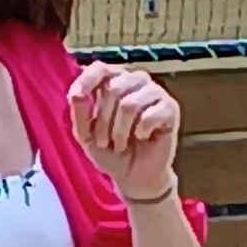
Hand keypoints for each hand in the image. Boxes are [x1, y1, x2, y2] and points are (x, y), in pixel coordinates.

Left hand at [68, 63, 179, 203]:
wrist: (134, 177)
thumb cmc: (110, 152)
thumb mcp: (85, 135)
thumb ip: (79, 113)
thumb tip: (76, 93)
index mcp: (114, 82)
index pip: (101, 68)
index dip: (87, 80)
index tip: (77, 96)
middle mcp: (135, 81)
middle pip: (114, 88)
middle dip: (103, 121)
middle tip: (105, 141)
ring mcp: (155, 92)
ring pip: (130, 104)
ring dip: (120, 131)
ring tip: (120, 144)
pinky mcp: (170, 108)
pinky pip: (150, 116)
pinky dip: (141, 132)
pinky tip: (143, 138)